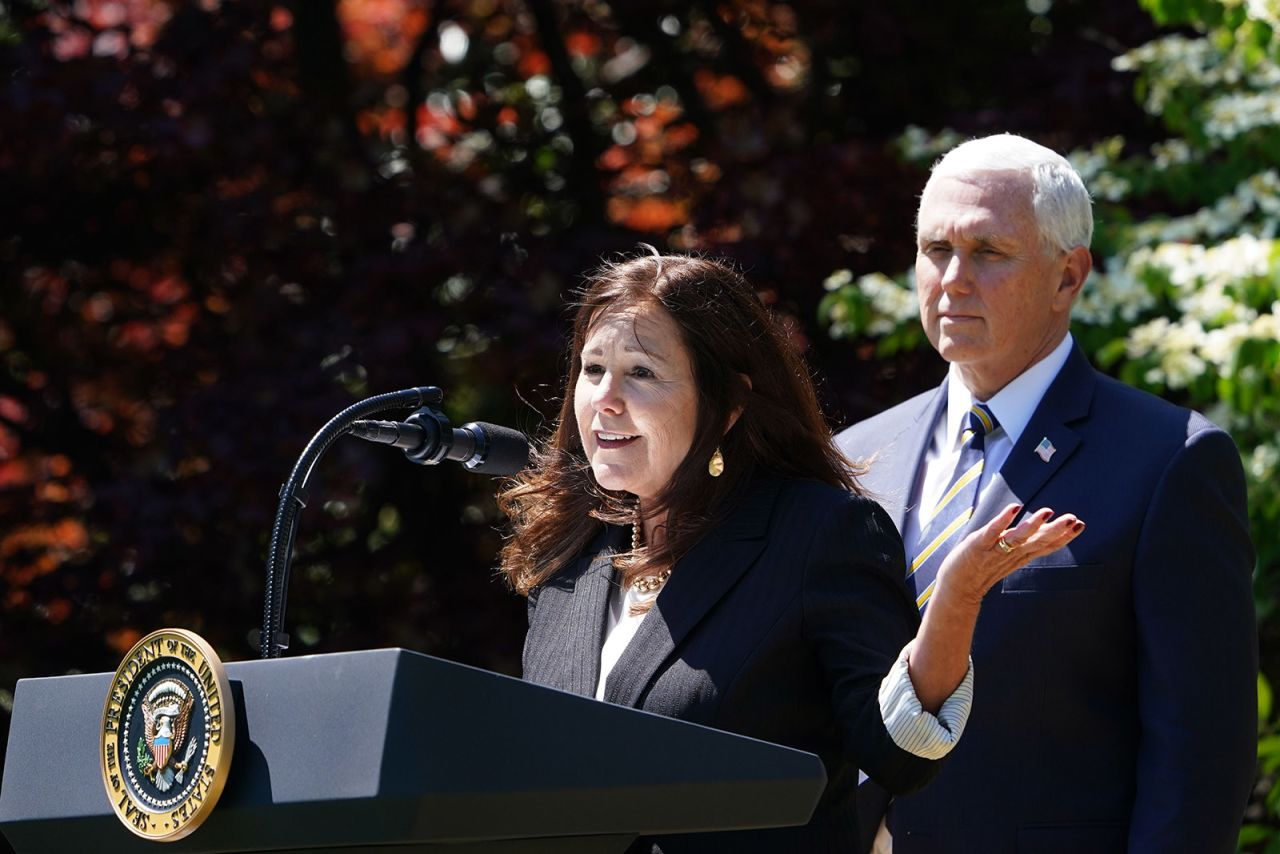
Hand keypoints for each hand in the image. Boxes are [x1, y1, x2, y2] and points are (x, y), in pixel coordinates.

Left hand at [935, 503, 1084, 605]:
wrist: (957, 589)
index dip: (1063, 536)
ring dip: (1033, 525)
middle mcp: (1011, 553)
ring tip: (1047, 512)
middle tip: (1075, 520)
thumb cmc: (981, 569)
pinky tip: (1013, 508)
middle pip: (1037, 542)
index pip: (1045, 545)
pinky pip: (991, 532)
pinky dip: (1002, 520)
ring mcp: (994, 550)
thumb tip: (1041, 529)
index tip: (1081, 524)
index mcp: (1020, 555)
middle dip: (1057, 531)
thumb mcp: (1008, 557)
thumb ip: (1025, 545)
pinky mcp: (978, 545)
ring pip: (1018, 537)